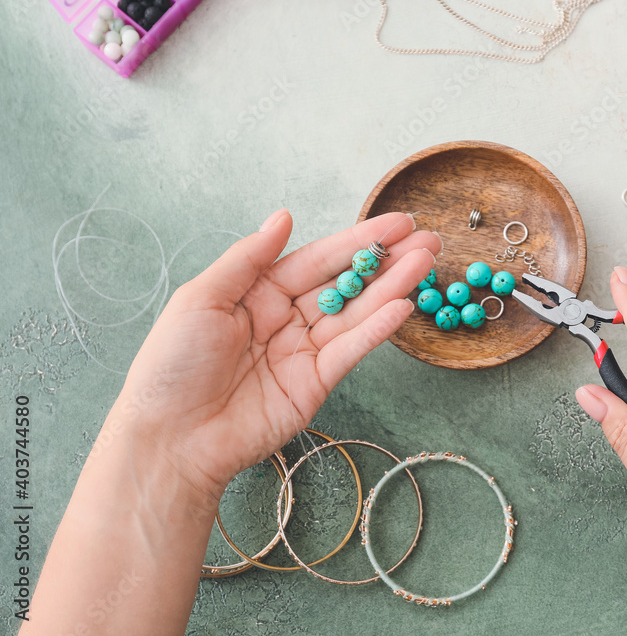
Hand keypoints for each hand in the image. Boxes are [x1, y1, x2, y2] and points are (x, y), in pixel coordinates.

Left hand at [113, 209, 440, 503]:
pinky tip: (402, 306)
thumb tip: (283, 216)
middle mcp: (285, 318)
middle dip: (386, 261)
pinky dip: (377, 329)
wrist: (170, 438)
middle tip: (428, 240)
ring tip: (427, 264)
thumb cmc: (171, 366)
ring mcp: (303, 352)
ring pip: (356, 313)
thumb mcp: (201, 298)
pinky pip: (351, 350)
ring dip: (392, 288)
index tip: (396, 223)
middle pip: (345, 284)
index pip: (316, 259)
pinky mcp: (315, 384)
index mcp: (256, 292)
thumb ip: (249, 258)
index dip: (356, 241)